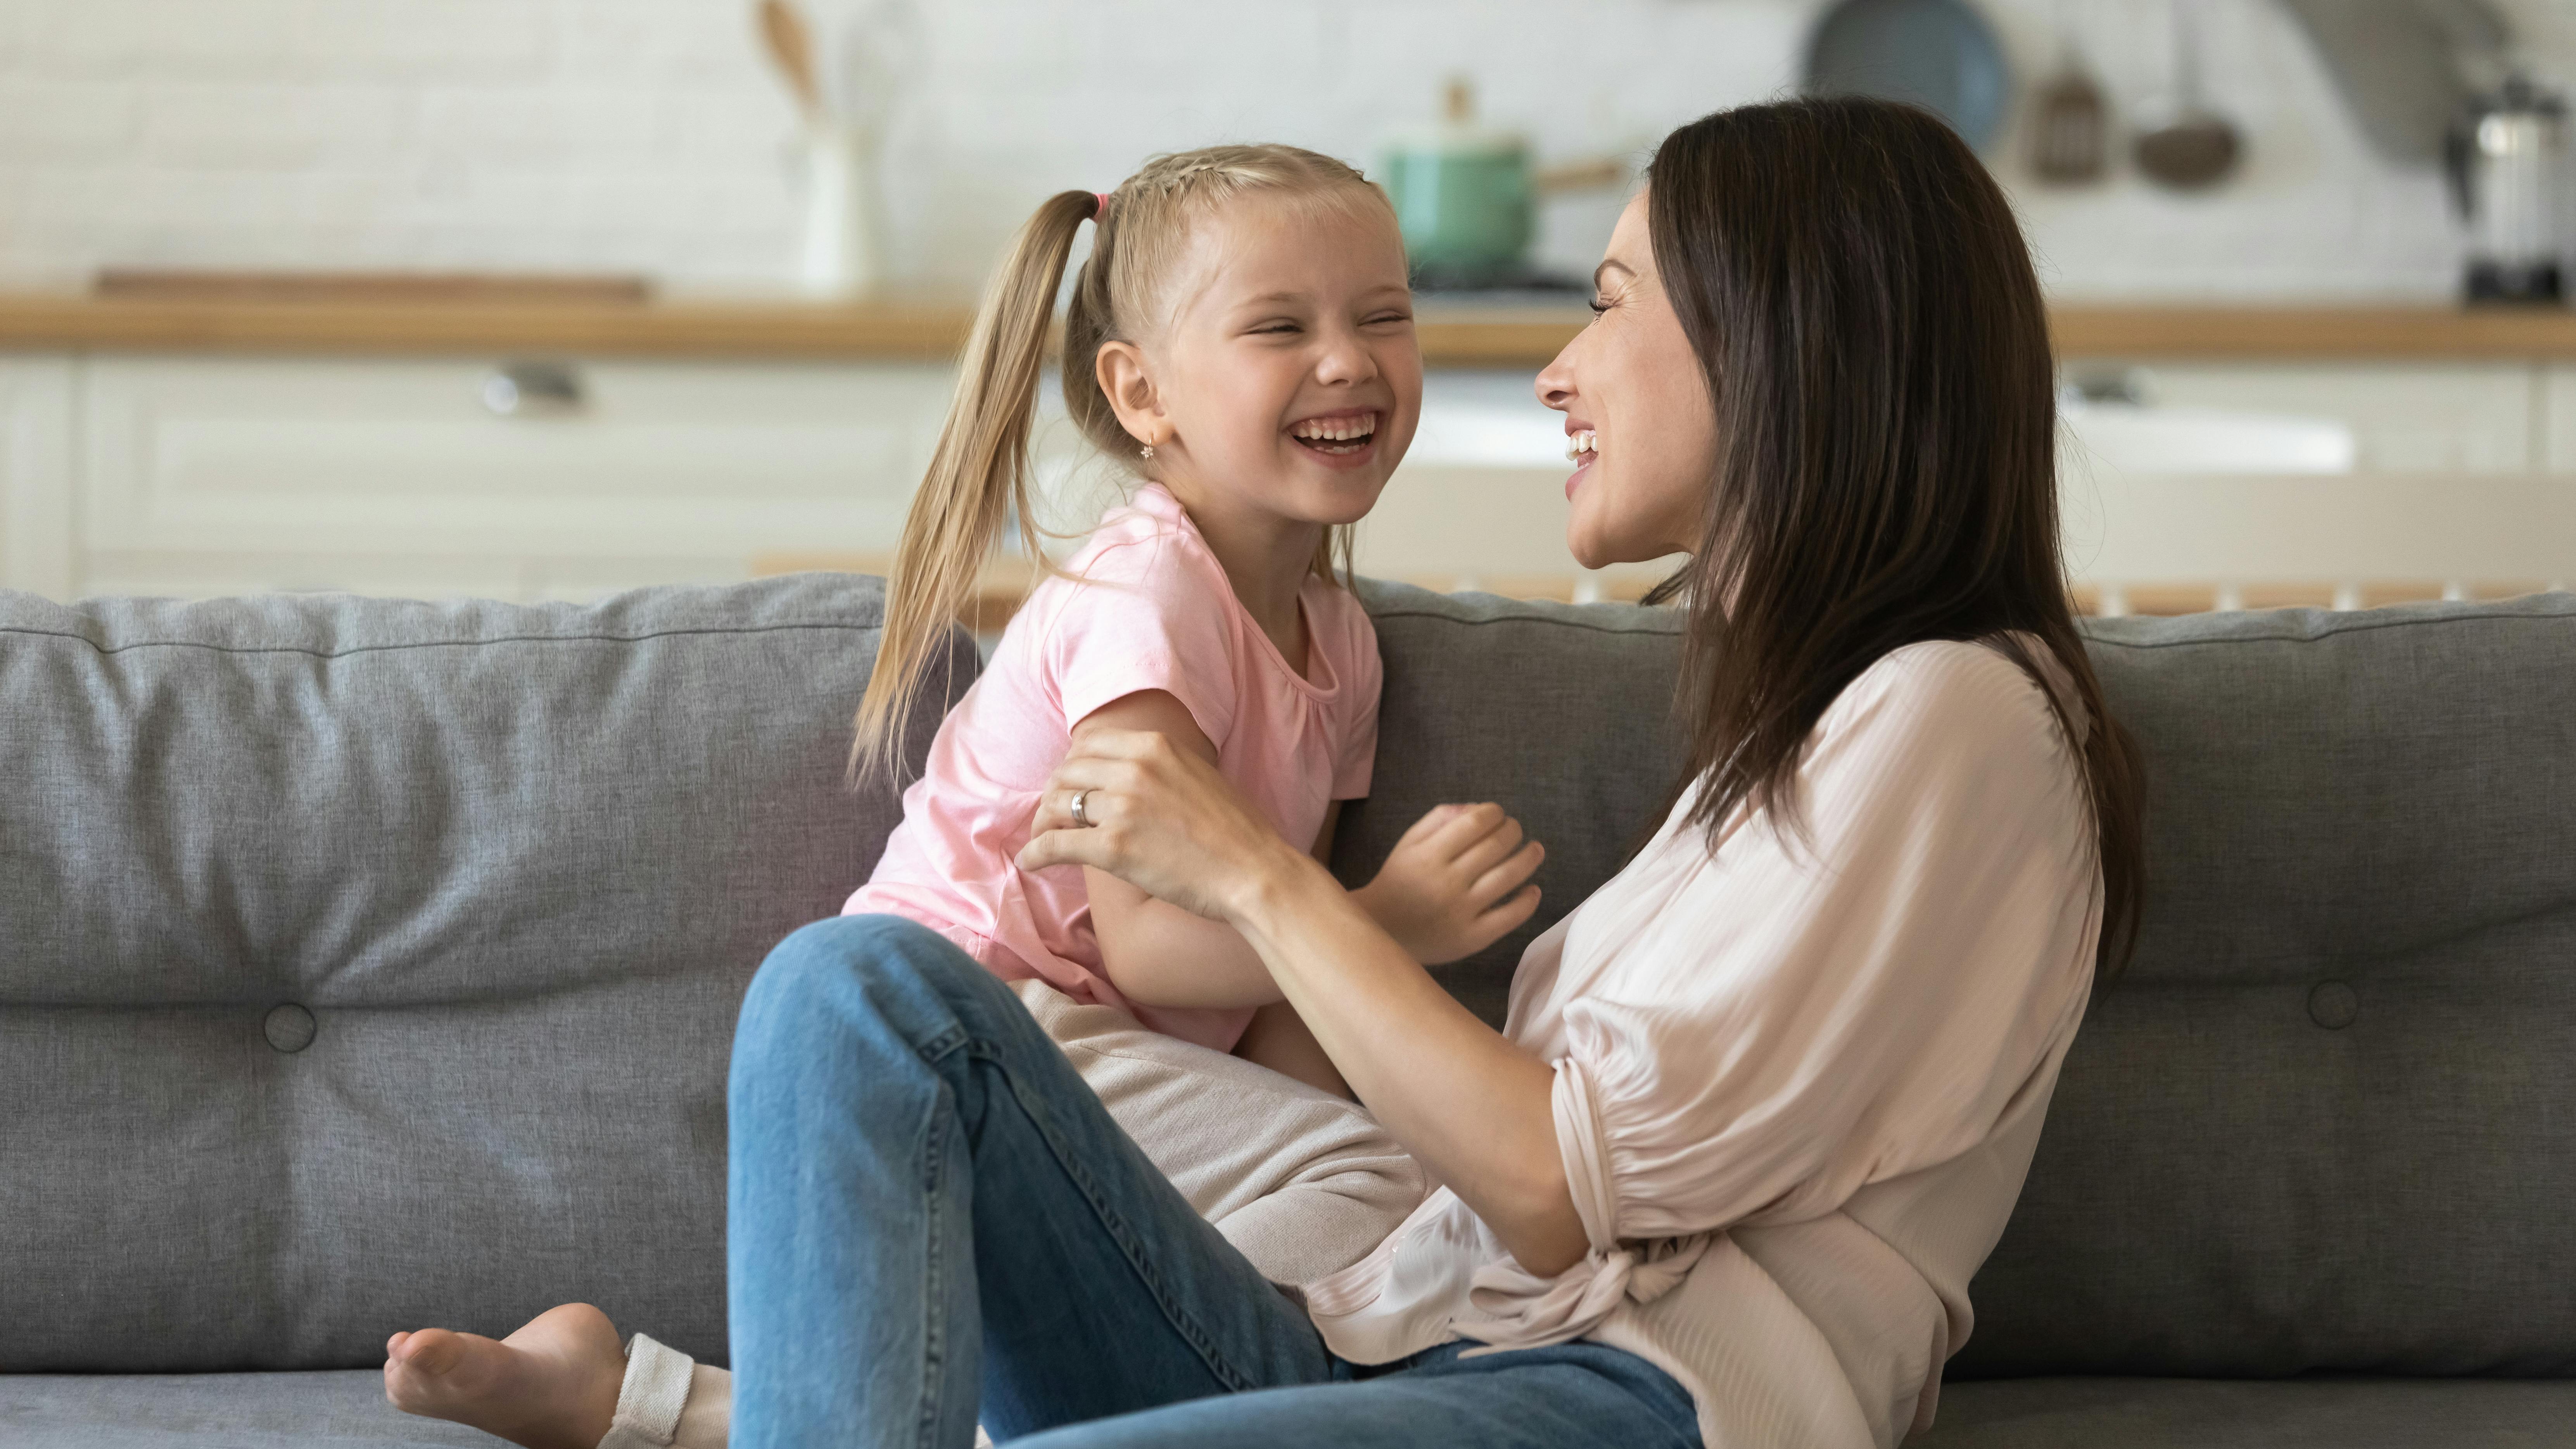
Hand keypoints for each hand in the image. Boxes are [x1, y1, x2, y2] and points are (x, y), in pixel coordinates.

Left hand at [1018, 728, 1313, 925]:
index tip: (1071, 787)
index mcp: (1155, 745)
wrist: (1256, 872)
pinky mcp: (1114, 847)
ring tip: (1043, 839)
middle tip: (1053, 817)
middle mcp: (1134, 768)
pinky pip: (1055, 844)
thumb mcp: (1197, 776)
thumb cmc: (1236, 833)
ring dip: (1043, 823)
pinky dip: (1036, 854)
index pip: (1088, 745)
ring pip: (1056, 805)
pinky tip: (1030, 863)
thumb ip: (1158, 770)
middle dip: (1054, 795)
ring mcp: (1123, 806)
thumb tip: (1122, 781)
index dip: (1072, 768)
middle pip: (1066, 772)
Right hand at [1354, 802, 1543, 963]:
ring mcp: (1461, 912)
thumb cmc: (1398, 882)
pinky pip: (1509, 917)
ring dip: (1529, 858)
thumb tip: (1478, 807)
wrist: (1383, 933)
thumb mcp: (1408, 843)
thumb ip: (1439, 819)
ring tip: (1536, 850)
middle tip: (1515, 829)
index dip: (1494, 813)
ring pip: (1508, 877)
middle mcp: (1447, 882)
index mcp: (1429, 855)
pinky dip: (1527, 901)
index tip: (1498, 813)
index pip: (1474, 823)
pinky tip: (1533, 889)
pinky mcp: (1472, 938)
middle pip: (1495, 846)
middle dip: (1513, 830)